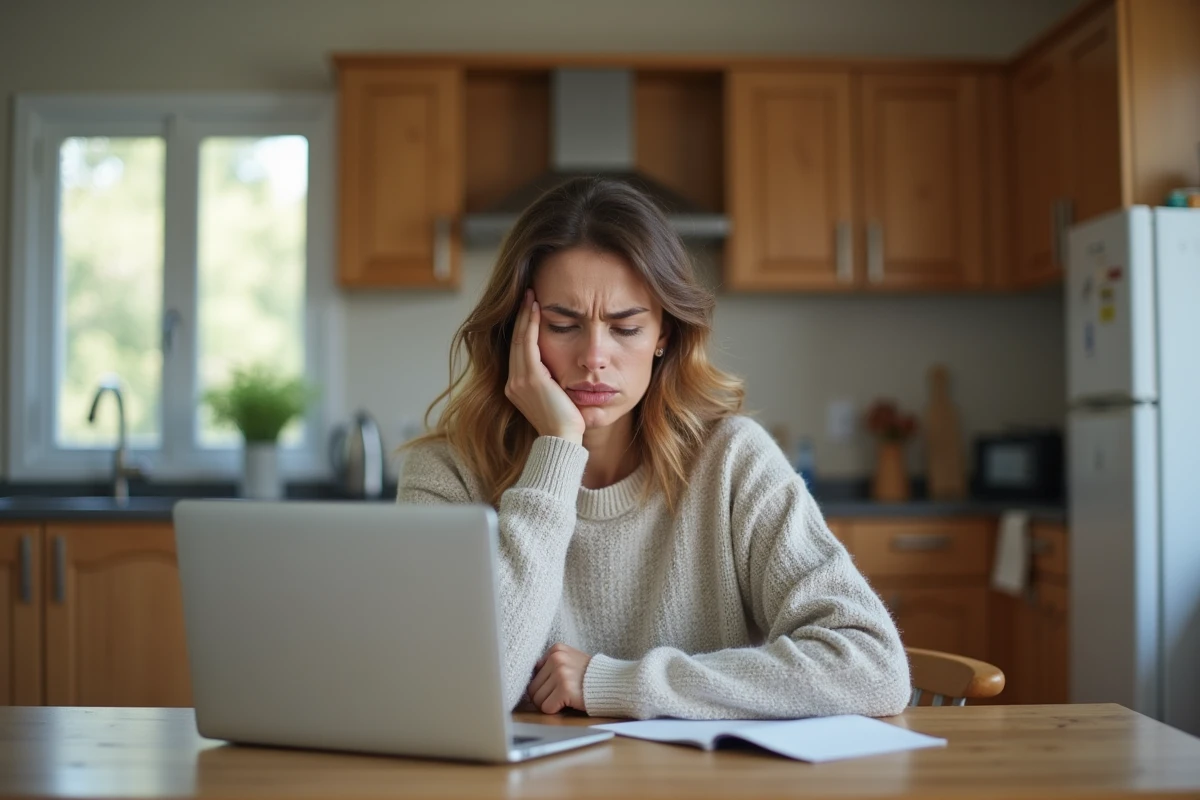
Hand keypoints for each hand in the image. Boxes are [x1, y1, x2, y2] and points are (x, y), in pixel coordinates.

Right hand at [505, 289, 585, 443]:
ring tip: (531, 297)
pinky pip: (529, 345)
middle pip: (516, 341)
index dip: (523, 329)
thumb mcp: (555, 398)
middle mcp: (513, 382)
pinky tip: (538, 310)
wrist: (562, 440)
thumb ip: (552, 383)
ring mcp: (519, 380)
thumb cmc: (566, 424)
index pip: (519, 351)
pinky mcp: (530, 378)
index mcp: (516, 387)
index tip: (530, 310)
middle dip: (522, 317)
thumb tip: (560, 371)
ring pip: (521, 340)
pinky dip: (532, 325)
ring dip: (526, 316)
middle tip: (528, 295)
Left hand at [527, 643, 590, 714]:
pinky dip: (556, 710)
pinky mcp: (565, 689)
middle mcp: (556, 658)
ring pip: (537, 699)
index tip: (558, 686)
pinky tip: (569, 703)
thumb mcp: (570, 660)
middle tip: (561, 696)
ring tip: (566, 698)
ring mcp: (560, 673)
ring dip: (550, 704)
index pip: (533, 674)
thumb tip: (527, 680)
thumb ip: (551, 666)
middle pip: (532, 688)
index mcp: (556, 649)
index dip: (544, 685)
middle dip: (544, 697)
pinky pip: (547, 708)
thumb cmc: (589, 676)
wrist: (613, 683)